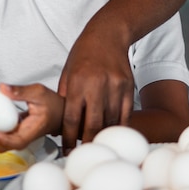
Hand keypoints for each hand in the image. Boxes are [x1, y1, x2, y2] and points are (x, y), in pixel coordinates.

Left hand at [0, 83, 63, 151]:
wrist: (58, 112)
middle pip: (0, 145)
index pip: (15, 141)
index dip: (1, 139)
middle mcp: (21, 138)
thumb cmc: (52, 105)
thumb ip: (21, 91)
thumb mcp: (39, 92)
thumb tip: (3, 88)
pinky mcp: (9, 132)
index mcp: (31, 132)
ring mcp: (14, 136)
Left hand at [58, 24, 133, 153]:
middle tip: (83, 154)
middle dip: (86, 143)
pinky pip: (124, 115)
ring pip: (110, 123)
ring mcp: (115, 87)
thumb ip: (65, 97)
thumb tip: (60, 124)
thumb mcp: (67, 71)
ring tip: (96, 146)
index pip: (71, 119)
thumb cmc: (84, 53)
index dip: (68, 138)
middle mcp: (96, 86)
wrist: (107, 34)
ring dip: (102, 137)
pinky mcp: (128, 88)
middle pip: (92, 125)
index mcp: (77, 82)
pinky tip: (111, 134)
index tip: (67, 150)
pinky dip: (117, 127)